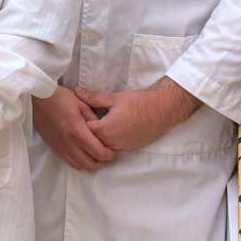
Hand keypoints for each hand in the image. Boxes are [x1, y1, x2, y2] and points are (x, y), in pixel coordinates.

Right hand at [33, 86, 115, 171]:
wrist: (37, 98)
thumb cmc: (60, 97)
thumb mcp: (81, 103)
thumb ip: (93, 119)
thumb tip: (103, 130)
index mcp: (78, 132)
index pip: (99, 153)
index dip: (110, 154)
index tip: (114, 149)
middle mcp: (69, 143)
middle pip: (91, 164)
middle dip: (102, 161)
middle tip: (106, 152)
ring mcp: (60, 147)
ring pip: (80, 166)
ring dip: (90, 163)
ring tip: (94, 153)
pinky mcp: (54, 147)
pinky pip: (69, 162)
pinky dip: (79, 161)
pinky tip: (81, 152)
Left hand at [77, 77, 199, 151]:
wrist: (163, 110)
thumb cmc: (138, 102)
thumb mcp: (113, 98)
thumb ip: (93, 97)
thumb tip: (77, 91)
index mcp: (105, 129)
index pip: (83, 130)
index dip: (78, 121)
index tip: (77, 113)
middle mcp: (112, 142)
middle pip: (91, 140)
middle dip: (85, 131)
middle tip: (84, 119)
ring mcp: (121, 147)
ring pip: (101, 146)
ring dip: (96, 138)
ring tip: (95, 125)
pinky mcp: (129, 148)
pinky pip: (112, 148)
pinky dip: (107, 142)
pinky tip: (108, 131)